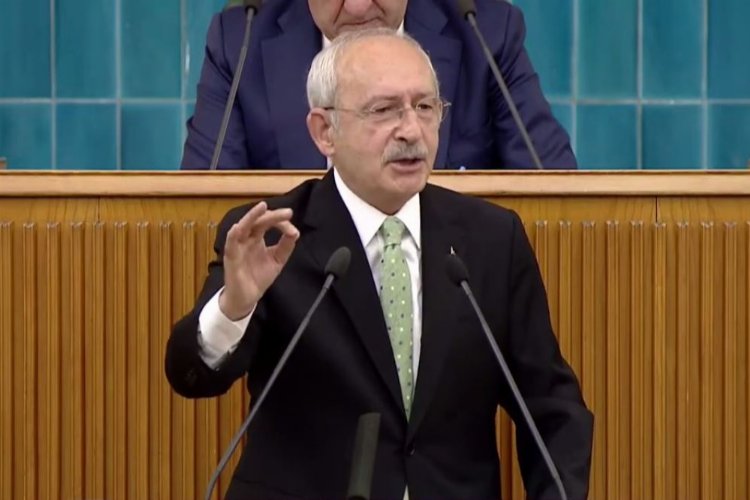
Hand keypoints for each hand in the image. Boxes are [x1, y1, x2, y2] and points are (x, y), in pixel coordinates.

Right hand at [219, 201, 298, 319]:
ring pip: (243, 226)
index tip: (294, 232)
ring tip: (262, 207)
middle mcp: (247, 238)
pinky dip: (234, 234)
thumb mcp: (277, 260)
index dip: (281, 223)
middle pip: (258, 221)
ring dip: (252, 216)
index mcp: (257, 238)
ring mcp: (238, 246)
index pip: (268, 223)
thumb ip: (285, 246)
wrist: (248, 298)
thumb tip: (295, 232)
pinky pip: (230, 243)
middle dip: (273, 216)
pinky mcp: (231, 257)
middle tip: (288, 212)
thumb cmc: (259, 277)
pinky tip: (239, 227)